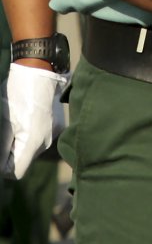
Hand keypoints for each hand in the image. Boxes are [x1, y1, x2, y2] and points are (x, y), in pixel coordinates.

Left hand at [1, 62, 69, 179]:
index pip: (16, 172)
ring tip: (9, 124)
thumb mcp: (4, 122)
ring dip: (16, 143)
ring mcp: (51, 134)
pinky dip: (26, 134)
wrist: (39, 71)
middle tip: (1, 133)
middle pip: (22, 161)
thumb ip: (2, 147)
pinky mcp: (53, 125)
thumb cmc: (17, 94)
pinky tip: (20, 118)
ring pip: (29, 149)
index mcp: (34, 142)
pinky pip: (36, 138)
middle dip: (8, 153)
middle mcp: (45, 142)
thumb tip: (0, 166)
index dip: (2, 168)